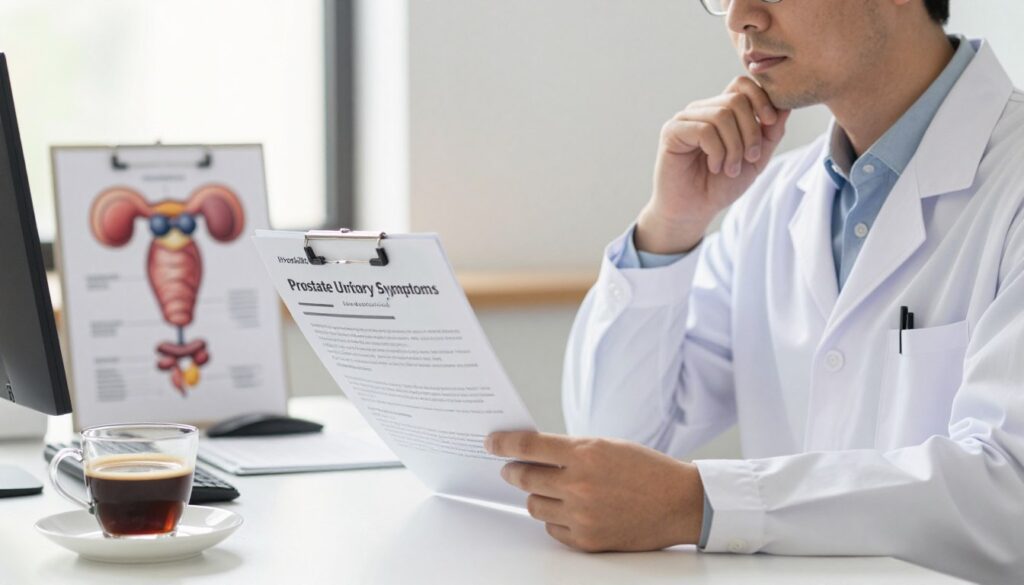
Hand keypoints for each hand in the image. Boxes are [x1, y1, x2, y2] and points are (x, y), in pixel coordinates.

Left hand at [485, 431, 704, 551]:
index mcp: (585, 454)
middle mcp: (579, 485)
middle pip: (524, 477)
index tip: (491, 443)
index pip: (529, 446)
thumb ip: (570, 450)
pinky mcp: (587, 540)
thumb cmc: (646, 470)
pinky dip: (555, 519)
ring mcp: (582, 515)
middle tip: (509, 468)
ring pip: (534, 505)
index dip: (504, 443)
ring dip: (536, 496)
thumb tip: (533, 453)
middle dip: (512, 471)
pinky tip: (569, 510)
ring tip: (550, 490)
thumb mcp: (607, 446)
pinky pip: (552, 529)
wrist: (679, 503)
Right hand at [636, 76, 790, 253]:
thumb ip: (770, 132)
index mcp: (721, 111)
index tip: (771, 122)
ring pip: (722, 115)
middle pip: (737, 99)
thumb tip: (786, 105)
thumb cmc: (721, 185)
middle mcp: (702, 110)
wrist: (695, 210)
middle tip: (750, 157)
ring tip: (730, 168)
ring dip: (734, 146)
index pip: (742, 84)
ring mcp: (685, 119)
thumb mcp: (756, 158)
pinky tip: (714, 166)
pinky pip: (704, 130)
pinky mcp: (672, 131)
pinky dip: (717, 152)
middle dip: (751, 131)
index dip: (761, 98)